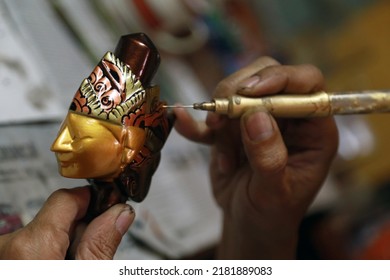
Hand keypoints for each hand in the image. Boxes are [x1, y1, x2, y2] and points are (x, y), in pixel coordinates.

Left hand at [0, 186, 133, 258]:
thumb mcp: (86, 276)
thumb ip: (101, 245)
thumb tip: (120, 213)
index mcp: (31, 247)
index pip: (66, 198)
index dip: (91, 200)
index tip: (108, 208)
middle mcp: (8, 246)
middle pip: (56, 217)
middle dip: (80, 229)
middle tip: (93, 253)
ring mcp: (3, 254)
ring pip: (43, 234)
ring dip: (63, 245)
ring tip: (75, 265)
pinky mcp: (5, 260)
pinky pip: (29, 248)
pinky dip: (46, 254)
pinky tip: (57, 266)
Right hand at [174, 57, 337, 258]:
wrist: (248, 223)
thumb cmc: (271, 213)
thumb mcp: (274, 192)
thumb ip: (269, 157)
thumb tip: (257, 116)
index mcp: (313, 130)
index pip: (306, 85)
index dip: (280, 80)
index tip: (249, 91)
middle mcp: (288, 118)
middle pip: (268, 76)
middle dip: (240, 91)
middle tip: (222, 116)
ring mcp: (259, 120)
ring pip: (237, 90)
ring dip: (220, 112)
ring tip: (216, 142)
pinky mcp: (234, 129)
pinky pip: (214, 116)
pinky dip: (197, 122)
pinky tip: (182, 123)